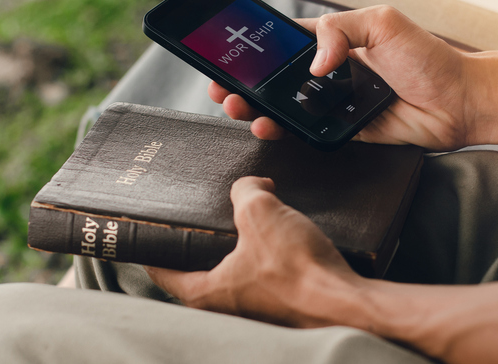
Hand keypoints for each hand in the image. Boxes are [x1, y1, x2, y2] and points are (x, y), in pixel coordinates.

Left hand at [146, 176, 362, 327]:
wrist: (348, 303)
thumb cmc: (299, 271)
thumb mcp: (261, 211)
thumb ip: (245, 190)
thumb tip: (250, 187)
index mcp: (205, 292)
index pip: (160, 270)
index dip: (153, 244)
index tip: (148, 225)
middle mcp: (225, 307)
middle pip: (197, 268)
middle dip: (200, 239)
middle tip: (202, 213)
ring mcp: (254, 309)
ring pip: (233, 271)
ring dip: (236, 246)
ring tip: (244, 217)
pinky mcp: (282, 305)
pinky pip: (263, 275)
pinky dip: (264, 255)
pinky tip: (278, 234)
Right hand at [209, 6, 472, 150]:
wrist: (459, 102)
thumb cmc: (429, 57)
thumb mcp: (382, 23)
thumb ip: (339, 30)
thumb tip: (312, 65)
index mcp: (333, 40)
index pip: (283, 43)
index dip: (254, 49)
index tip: (228, 53)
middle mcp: (329, 70)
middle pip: (275, 77)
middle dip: (245, 82)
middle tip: (224, 88)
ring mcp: (333, 101)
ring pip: (284, 106)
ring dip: (256, 107)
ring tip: (239, 107)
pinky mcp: (342, 129)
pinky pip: (306, 131)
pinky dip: (283, 130)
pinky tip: (268, 126)